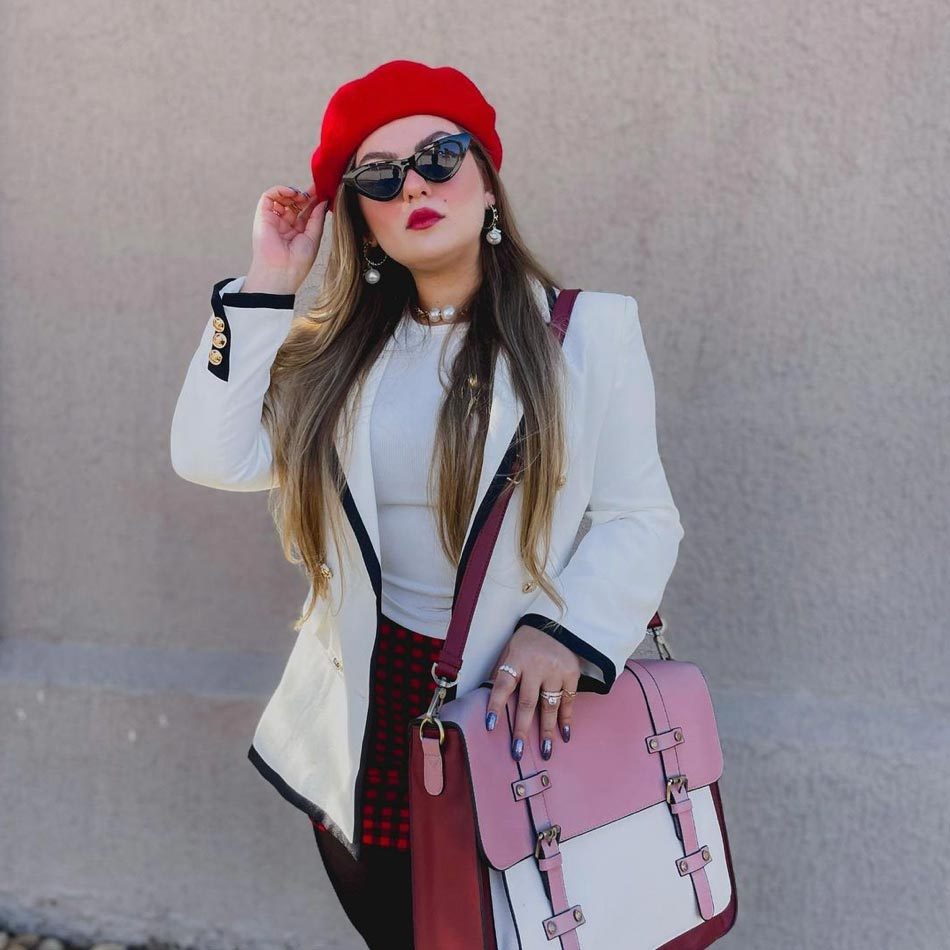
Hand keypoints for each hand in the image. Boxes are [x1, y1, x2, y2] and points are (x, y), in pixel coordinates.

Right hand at [244, 183, 327, 294]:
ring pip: (282, 197)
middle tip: (315, 190)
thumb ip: (317, 218)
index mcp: (298, 231)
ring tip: (302, 197)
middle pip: (295, 202)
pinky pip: (269, 196)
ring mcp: (274, 219)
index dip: (313, 200)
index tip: (323, 192)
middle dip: (305, 194)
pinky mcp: (262, 215)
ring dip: (293, 192)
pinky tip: (292, 193)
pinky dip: (280, 190)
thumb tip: (323, 201)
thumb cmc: (298, 262)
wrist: (282, 271)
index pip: (305, 211)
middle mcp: (285, 224)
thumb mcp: (314, 238)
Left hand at [484, 625, 580, 760]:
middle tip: (517, 752)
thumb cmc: (527, 641)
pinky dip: (566, 718)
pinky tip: (564, 734)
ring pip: (549, 705)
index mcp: (516, 659)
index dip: (496, 706)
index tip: (490, 726)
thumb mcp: (509, 650)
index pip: (503, 685)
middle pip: (527, 702)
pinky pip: (568, 700)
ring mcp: (556, 670)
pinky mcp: (572, 673)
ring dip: (546, 730)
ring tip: (545, 751)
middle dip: (522, 729)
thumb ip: (502, 672)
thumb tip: (488, 698)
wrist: (557, 623)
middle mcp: (536, 665)